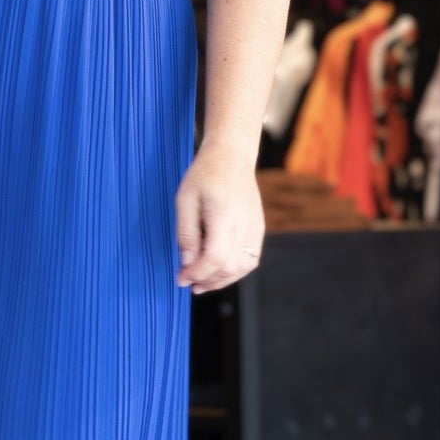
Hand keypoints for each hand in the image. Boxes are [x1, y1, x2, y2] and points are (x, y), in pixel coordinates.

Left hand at [175, 145, 263, 293]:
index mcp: (224, 216)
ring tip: (201, 282)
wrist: (232, 157)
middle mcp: (244, 225)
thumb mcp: (185, 200)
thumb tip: (186, 263)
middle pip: (228, 267)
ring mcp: (255, 229)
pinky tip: (218, 270)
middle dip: (206, 280)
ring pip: (242, 268)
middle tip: (187, 282)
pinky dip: (234, 271)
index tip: (181, 278)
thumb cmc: (205, 175)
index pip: (214, 257)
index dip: (197, 273)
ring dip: (221, 280)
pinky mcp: (258, 230)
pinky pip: (250, 260)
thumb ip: (186, 233)